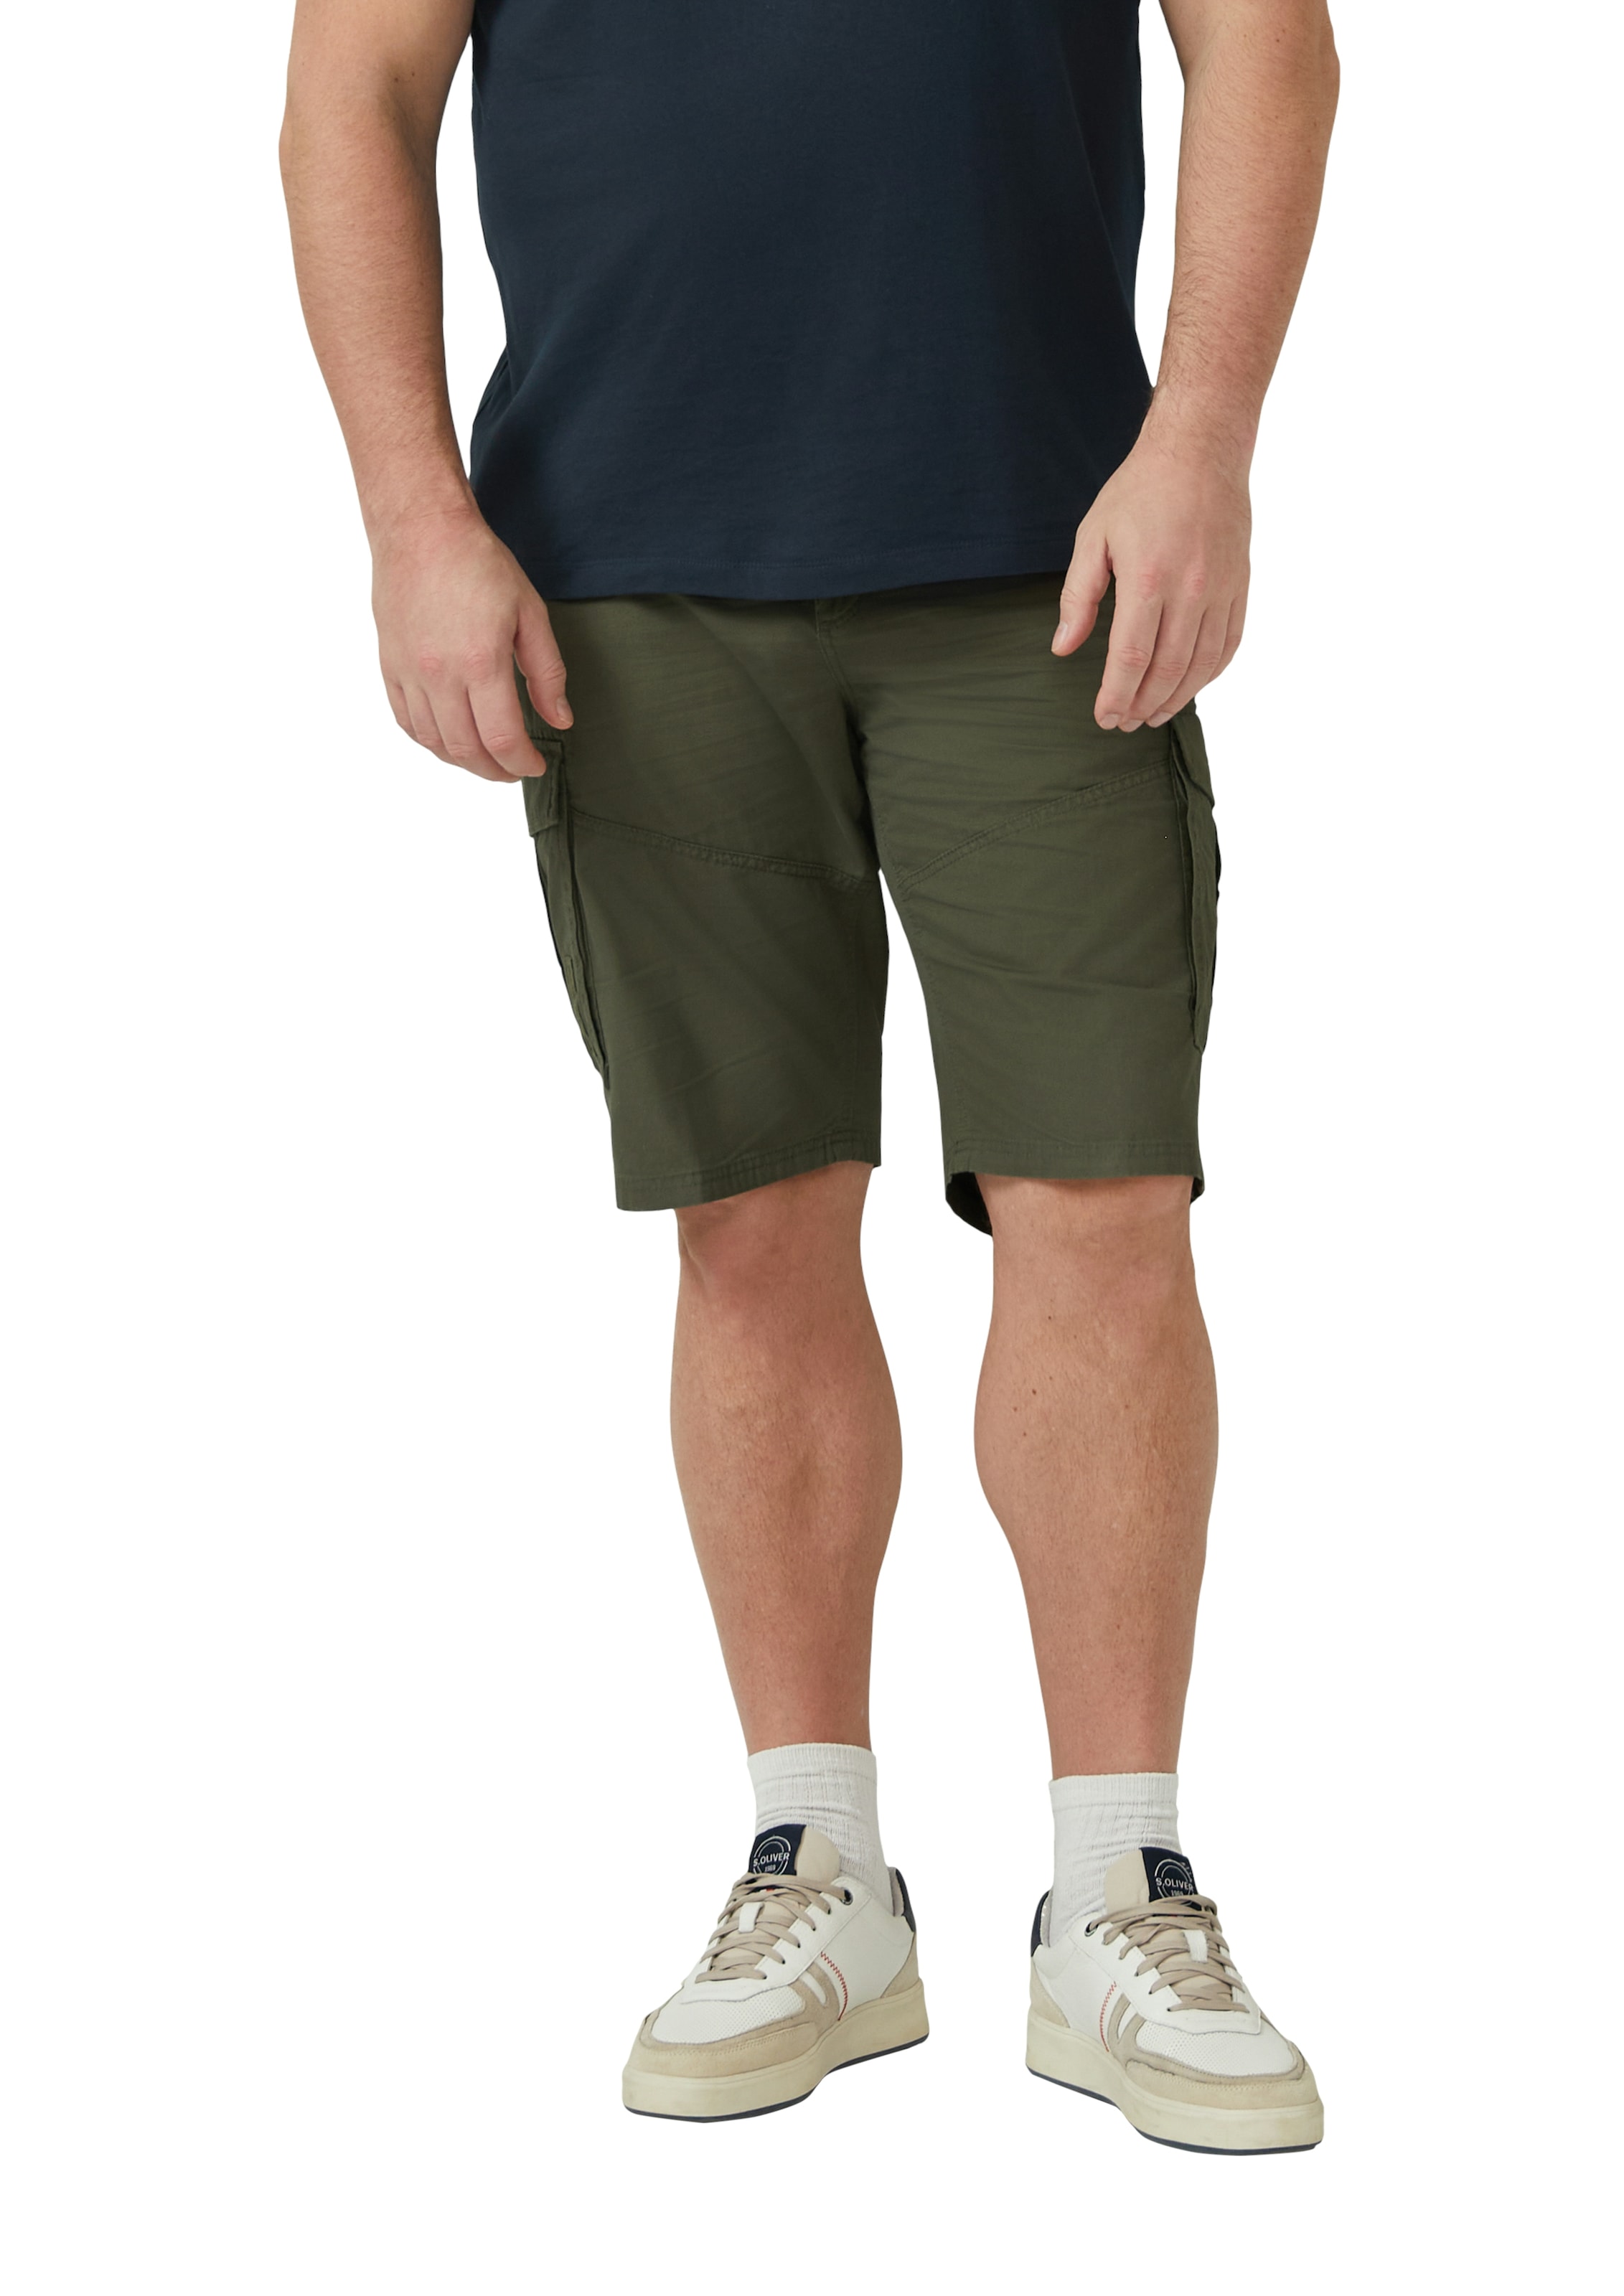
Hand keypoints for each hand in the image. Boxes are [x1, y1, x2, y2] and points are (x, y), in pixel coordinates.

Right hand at [371, 509, 569, 781]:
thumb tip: (560, 720)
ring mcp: (408, 672)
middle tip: (514, 769)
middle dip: (495, 771)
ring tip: (486, 759)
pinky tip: (450, 740)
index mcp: (480, 661)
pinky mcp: (389, 664)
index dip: (521, 763)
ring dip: (463, 762)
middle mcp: (439, 674)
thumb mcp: (530, 613)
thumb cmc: (479, 563)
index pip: (501, 738)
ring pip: (434, 742)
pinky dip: (430, 741)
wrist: (420, 528)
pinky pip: (406, 721)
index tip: (535, 765)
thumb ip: (546, 673)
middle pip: (466, 750)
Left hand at [1052, 432, 1251, 730]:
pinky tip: (1190, 686)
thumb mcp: (1093, 537)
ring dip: (1176, 698)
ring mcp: (1221, 589)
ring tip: (1153, 715)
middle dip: (1143, 704)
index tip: (1104, 717)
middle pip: (1168, 669)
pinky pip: (1229, 643)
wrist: (1201, 450)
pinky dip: (1210, 673)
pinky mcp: (1241, 584)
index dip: (1117, 695)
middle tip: (1124, 723)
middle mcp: (1190, 589)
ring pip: (1201, 664)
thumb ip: (1078, 597)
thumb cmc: (1140, 490)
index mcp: (1148, 578)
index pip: (1132, 657)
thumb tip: (1063, 648)